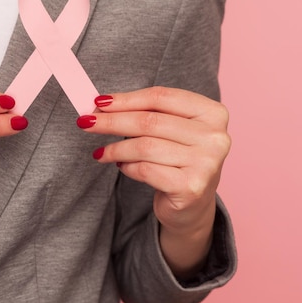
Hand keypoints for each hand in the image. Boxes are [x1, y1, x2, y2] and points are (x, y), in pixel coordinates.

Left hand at [77, 86, 230, 276]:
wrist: (193, 205)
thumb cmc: (178, 160)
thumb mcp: (171, 130)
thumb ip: (147, 113)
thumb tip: (103, 104)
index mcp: (213, 113)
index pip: (162, 97)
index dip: (127, 99)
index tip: (100, 101)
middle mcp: (215, 137)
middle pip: (150, 121)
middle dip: (113, 121)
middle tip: (87, 121)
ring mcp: (206, 163)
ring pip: (145, 146)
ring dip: (116, 148)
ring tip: (101, 152)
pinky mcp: (191, 187)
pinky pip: (146, 170)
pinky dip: (128, 167)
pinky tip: (122, 166)